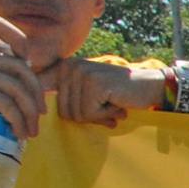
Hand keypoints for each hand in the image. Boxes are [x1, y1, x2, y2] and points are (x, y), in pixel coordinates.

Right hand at [0, 17, 47, 144]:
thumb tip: (31, 71)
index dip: (20, 42)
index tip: (28, 68)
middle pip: (18, 67)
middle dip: (36, 94)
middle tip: (39, 114)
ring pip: (16, 88)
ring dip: (30, 114)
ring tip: (31, 131)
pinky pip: (6, 103)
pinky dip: (18, 120)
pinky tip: (19, 132)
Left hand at [51, 58, 167, 126]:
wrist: (150, 86)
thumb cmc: (119, 95)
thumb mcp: (88, 93)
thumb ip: (66, 98)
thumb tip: (37, 112)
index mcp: (64, 67)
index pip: (43, 92)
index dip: (47, 109)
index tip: (53, 120)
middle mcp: (69, 67)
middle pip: (64, 112)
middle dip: (88, 117)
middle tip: (106, 108)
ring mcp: (81, 74)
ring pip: (77, 115)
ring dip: (99, 117)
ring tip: (113, 104)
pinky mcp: (94, 84)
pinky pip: (90, 114)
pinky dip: (107, 115)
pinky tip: (118, 104)